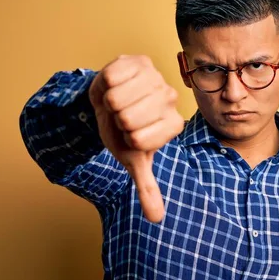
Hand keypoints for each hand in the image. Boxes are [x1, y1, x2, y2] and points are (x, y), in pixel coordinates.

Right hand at [88, 55, 183, 222]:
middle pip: (128, 119)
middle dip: (116, 121)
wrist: (108, 100)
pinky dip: (105, 84)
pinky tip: (116, 84)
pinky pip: (113, 77)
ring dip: (109, 102)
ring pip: (119, 98)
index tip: (132, 134)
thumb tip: (156, 219)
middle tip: (123, 116)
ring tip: (118, 102)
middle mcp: (170, 99)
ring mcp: (156, 77)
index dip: (126, 139)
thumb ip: (147, 188)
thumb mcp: (133, 159)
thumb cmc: (122, 131)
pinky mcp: (139, 60)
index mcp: (173, 125)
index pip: (139, 140)